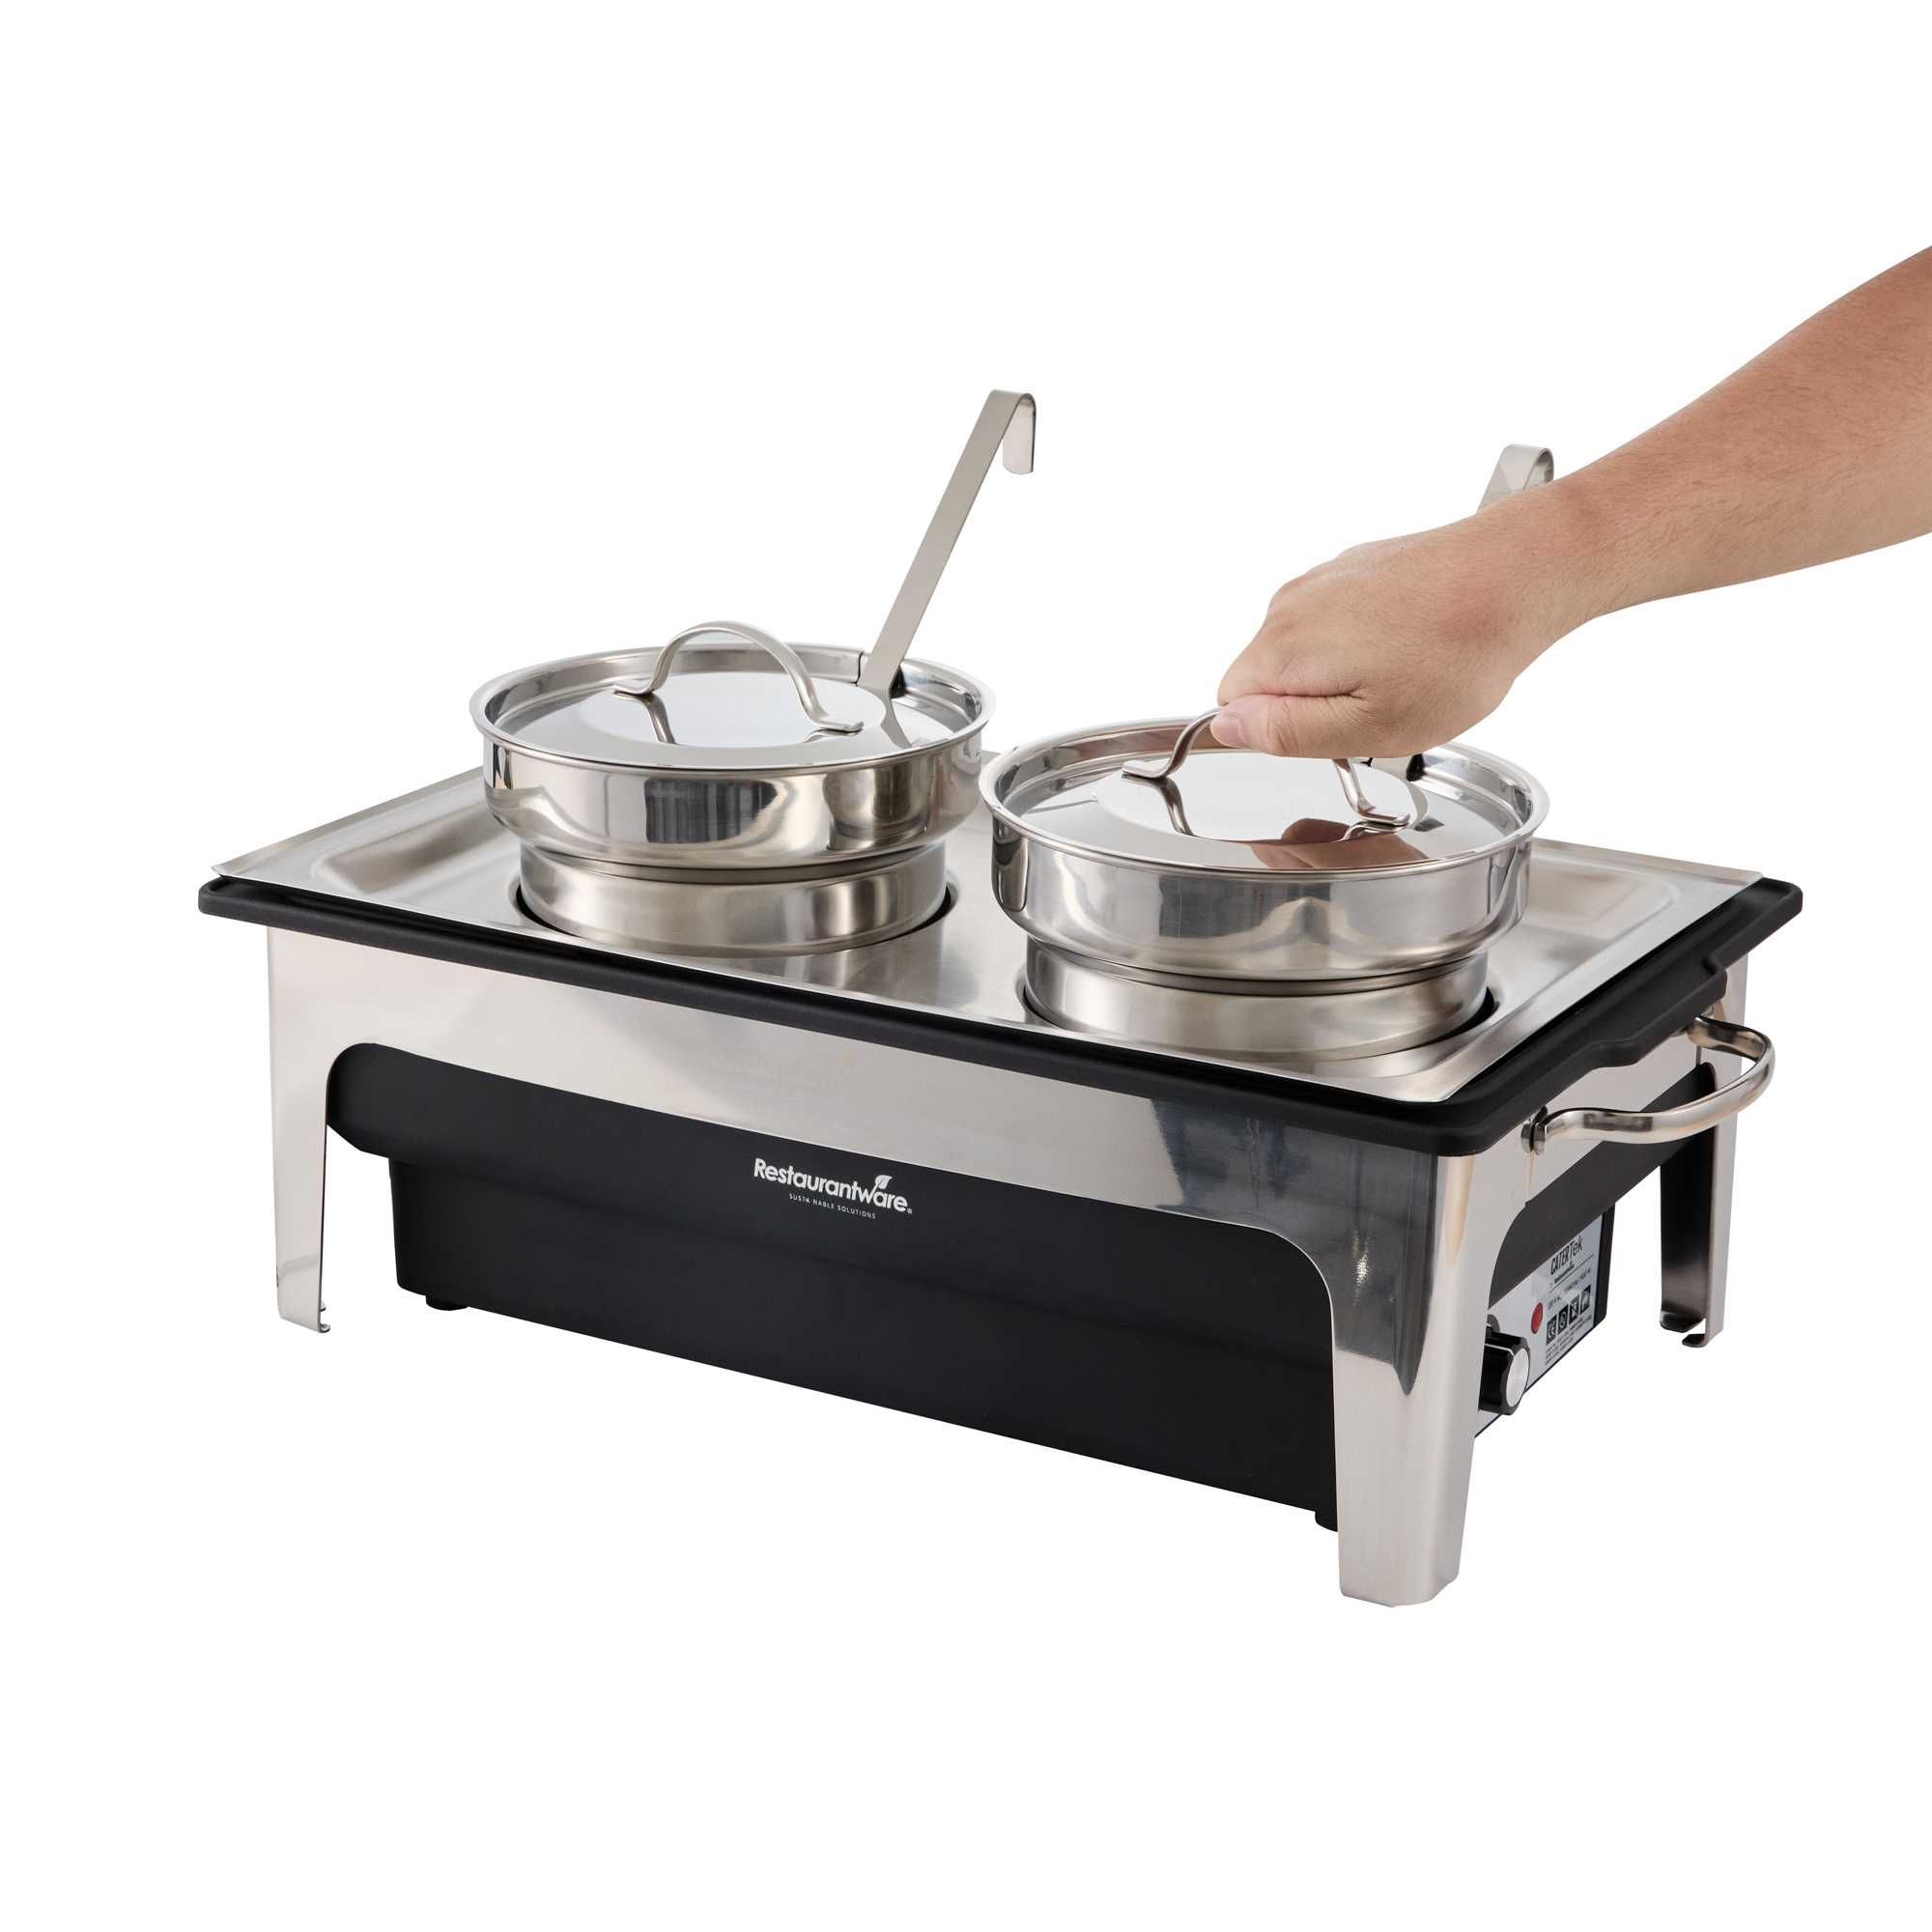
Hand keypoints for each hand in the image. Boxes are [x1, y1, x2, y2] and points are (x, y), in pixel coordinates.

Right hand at [1213, 490, 1596, 758]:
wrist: (1518, 571)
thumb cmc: (1457, 652)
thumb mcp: (1369, 727)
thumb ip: (1285, 733)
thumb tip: (1227, 729)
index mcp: (1282, 648)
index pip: (1231, 708)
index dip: (1280, 733)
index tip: (1333, 731)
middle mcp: (1289, 605)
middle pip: (1266, 678)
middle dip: (1313, 703)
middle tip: (1379, 708)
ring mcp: (1323, 579)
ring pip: (1304, 651)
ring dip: (1343, 672)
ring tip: (1405, 673)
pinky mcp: (1356, 567)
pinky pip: (1337, 621)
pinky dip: (1368, 639)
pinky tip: (1415, 643)